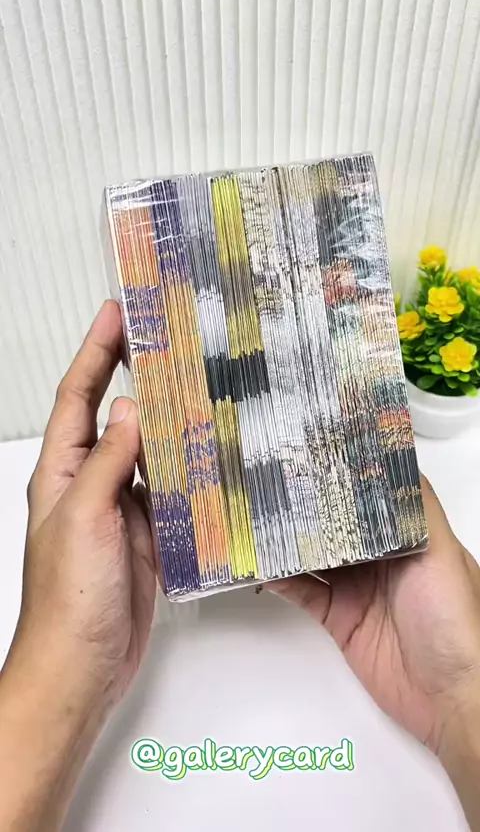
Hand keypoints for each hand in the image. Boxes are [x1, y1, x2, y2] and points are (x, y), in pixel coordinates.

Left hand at [0, 301, 156, 830]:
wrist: (82, 665)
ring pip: (146, 450)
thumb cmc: (68, 599)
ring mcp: (119, 508)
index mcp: (62, 472)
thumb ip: (107, 462)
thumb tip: (127, 409)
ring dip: (166, 418)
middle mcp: (89, 483)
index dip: (95, 351)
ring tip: (195, 382)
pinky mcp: (147, 533)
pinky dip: (187, 466)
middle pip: (112, 415)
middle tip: (163, 335)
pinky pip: (169, 488)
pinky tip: (208, 451)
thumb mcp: (83, 519)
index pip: (78, 396)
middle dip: (131, 373)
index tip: (116, 312)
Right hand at [269, 477, 479, 825]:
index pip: (367, 500)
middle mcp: (380, 560)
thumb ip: (418, 508)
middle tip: (273, 485)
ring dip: (287, 542)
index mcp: (407, 537)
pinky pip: (304, 594)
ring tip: (258, 520)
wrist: (449, 696)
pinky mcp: (339, 620)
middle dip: (307, 508)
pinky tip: (264, 567)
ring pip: (314, 557)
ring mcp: (357, 590)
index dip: (341, 480)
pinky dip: (281, 581)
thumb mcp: (441, 552)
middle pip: (335, 527)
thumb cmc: (456, 622)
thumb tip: (398, 460)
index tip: (313, 457)